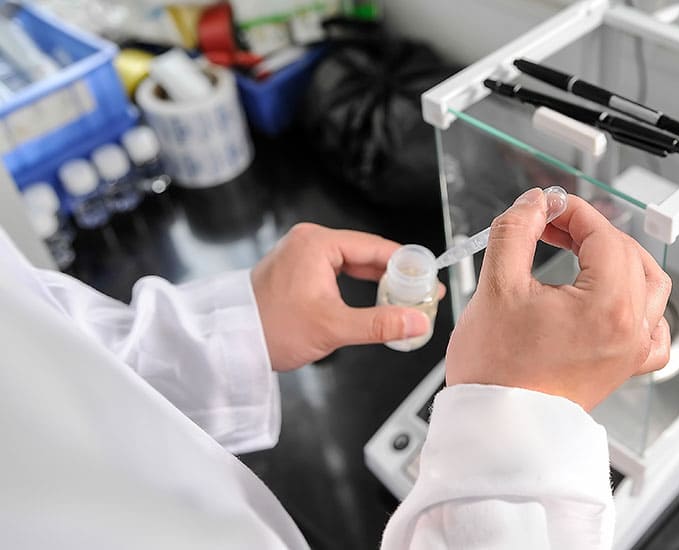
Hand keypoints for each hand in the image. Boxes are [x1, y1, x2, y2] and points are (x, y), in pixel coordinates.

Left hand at [252, 223, 442, 370]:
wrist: (231, 343)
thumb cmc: (269, 329)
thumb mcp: (332, 327)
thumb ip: (380, 323)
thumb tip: (416, 322)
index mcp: (316, 243)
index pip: (376, 246)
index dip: (407, 265)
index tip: (428, 281)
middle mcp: (308, 242)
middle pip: (367, 253)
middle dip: (396, 276)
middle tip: (422, 295)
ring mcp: (302, 254)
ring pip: (354, 263)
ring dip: (379, 282)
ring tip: (404, 301)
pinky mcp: (299, 270)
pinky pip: (339, 271)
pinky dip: (359, 286)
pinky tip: (376, 301)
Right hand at [445, 188, 671, 410]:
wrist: (497, 428)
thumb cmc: (496, 372)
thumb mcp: (496, 286)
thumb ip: (515, 231)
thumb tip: (534, 204)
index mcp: (607, 306)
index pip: (603, 235)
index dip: (573, 211)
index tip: (548, 207)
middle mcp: (630, 329)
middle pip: (628, 254)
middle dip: (590, 231)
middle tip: (551, 226)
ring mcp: (631, 351)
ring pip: (651, 286)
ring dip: (619, 260)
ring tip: (581, 252)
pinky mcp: (622, 368)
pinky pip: (654, 331)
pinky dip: (642, 307)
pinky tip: (616, 300)